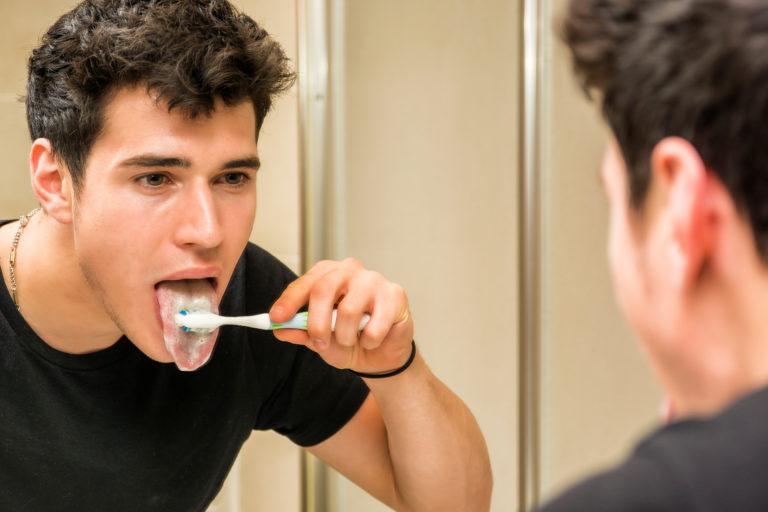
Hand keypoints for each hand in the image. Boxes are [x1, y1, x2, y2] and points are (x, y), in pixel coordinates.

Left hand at [269, 258, 413, 373]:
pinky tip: (373, 339)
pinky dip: (369, 341)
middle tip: (318, 344)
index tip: (276, 318)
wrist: (381, 356)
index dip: (289, 301)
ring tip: (351, 341)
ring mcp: (374, 280)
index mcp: (328, 275)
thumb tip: (280, 329)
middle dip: (316, 323)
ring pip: (348, 310)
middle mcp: (350, 270)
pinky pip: (374, 325)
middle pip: (323, 289)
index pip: (305, 283)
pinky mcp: (395, 294)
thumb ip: (300, 332)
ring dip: (345, 336)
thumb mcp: (319, 340)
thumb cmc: (349, 340)